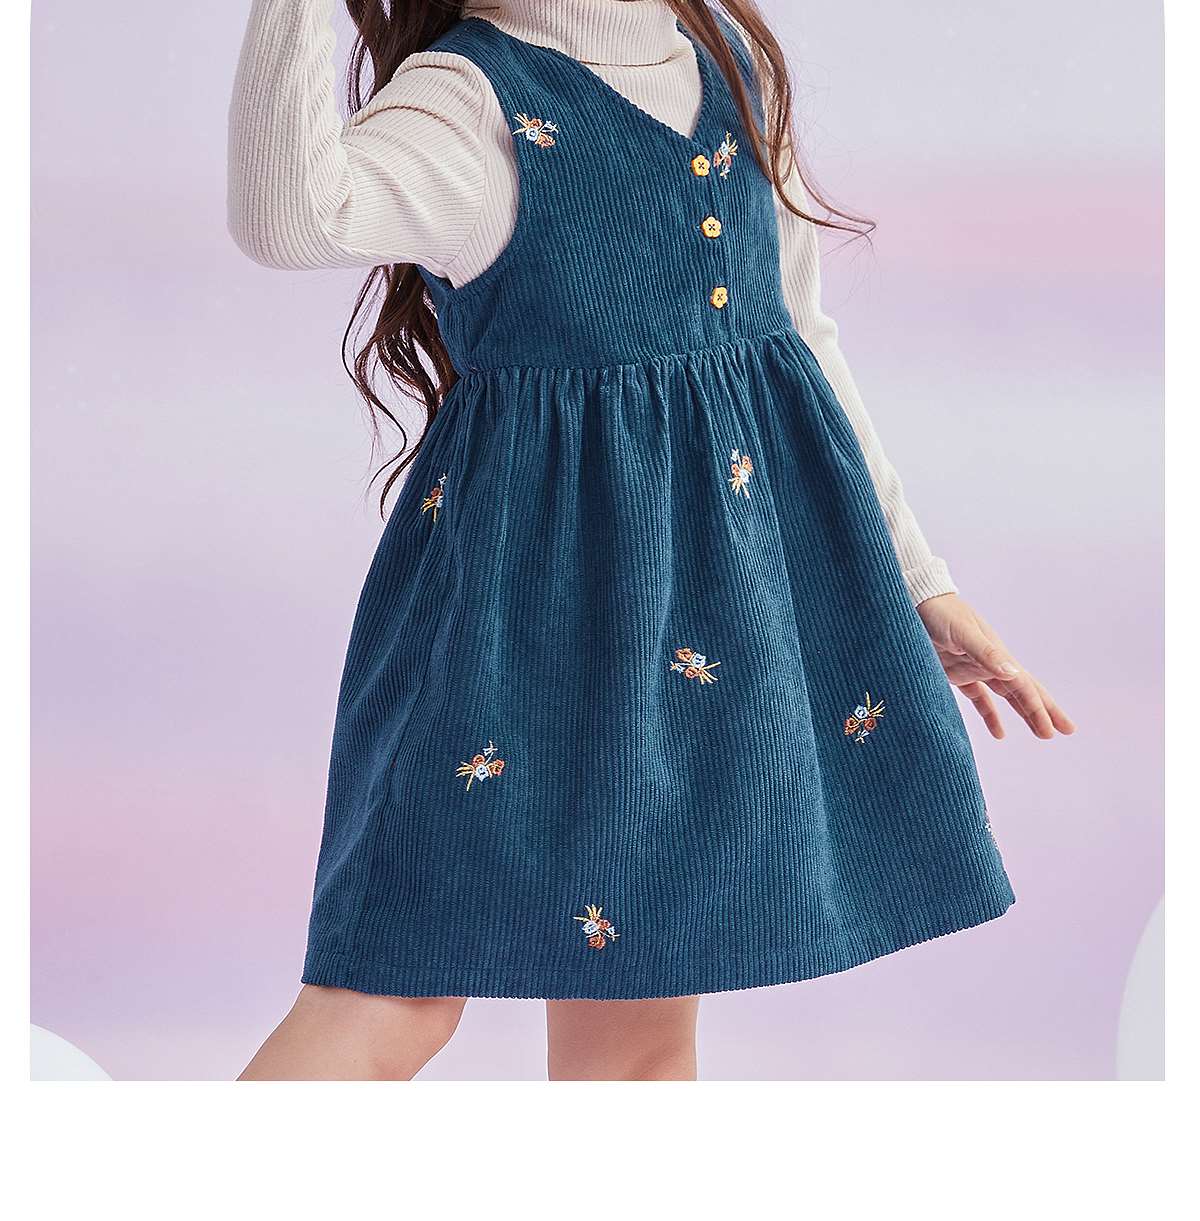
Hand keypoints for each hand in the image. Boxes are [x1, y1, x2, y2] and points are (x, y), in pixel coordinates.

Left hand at [916, 593, 1075, 740]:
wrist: (916, 601)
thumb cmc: (940, 613)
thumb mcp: (963, 632)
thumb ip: (985, 653)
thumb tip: (1013, 673)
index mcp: (996, 654)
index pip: (1023, 686)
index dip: (1039, 709)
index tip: (1052, 731)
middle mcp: (990, 663)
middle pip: (1023, 691)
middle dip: (1044, 711)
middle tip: (1067, 730)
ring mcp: (974, 668)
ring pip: (1007, 696)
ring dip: (1024, 713)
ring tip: (1042, 733)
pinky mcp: (956, 673)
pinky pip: (979, 699)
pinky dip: (990, 716)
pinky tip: (999, 733)